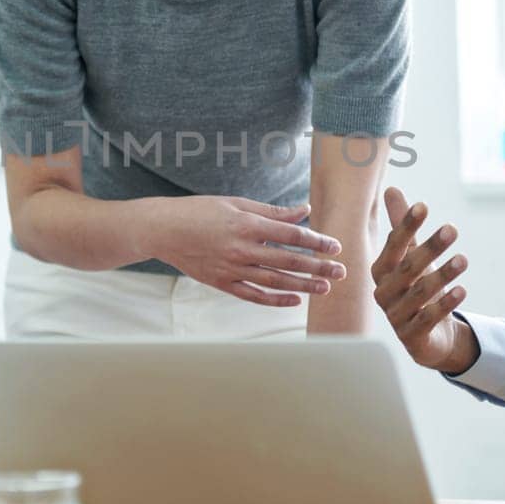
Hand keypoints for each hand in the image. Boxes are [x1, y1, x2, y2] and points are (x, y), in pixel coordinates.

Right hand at [152, 195, 345, 307]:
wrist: (163, 229)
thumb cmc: (200, 211)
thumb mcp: (237, 203)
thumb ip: (272, 211)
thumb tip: (303, 210)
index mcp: (246, 224)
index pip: (291, 235)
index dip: (316, 241)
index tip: (335, 246)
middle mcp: (241, 248)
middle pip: (288, 261)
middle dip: (318, 267)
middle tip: (341, 271)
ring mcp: (231, 268)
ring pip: (274, 281)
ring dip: (303, 285)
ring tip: (324, 287)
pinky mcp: (221, 282)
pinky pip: (253, 295)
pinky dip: (275, 299)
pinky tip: (294, 300)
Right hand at [371, 187, 472, 371]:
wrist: (425, 336)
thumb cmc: (415, 289)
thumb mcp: (411, 257)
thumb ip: (402, 227)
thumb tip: (391, 189)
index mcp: (381, 270)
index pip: (394, 245)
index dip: (406, 226)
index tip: (423, 207)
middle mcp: (384, 292)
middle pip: (408, 267)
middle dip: (430, 248)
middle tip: (452, 229)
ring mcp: (396, 316)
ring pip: (419, 293)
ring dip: (442, 274)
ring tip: (464, 259)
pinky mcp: (412, 336)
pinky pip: (428, 319)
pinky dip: (444, 304)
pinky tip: (461, 290)